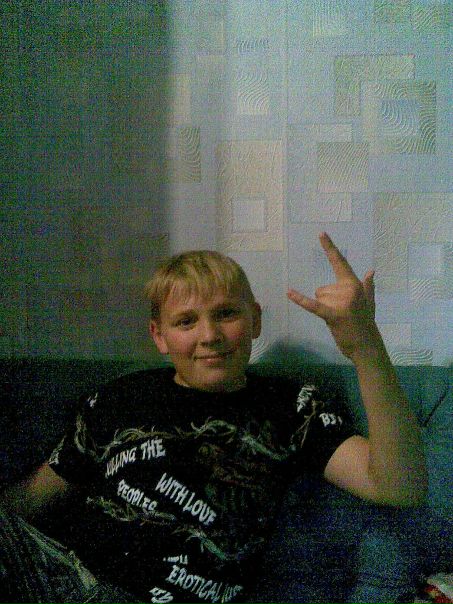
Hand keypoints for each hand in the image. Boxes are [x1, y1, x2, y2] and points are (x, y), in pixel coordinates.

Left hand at [287, 233, 379, 359]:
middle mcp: (348, 289)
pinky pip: (313, 305)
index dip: (329, 248)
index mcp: (354, 284)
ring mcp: (341, 302)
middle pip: (322, 289)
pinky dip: (300, 300)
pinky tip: (289, 293)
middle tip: (342, 314)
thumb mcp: (369, 302)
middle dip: (327, 302)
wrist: (367, 345)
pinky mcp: (333, 315)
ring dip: (325, 309)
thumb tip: (371, 271)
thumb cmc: (366, 323)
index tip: (320, 233)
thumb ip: (368, 286)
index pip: (340, 262)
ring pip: (318, 298)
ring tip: (339, 319)